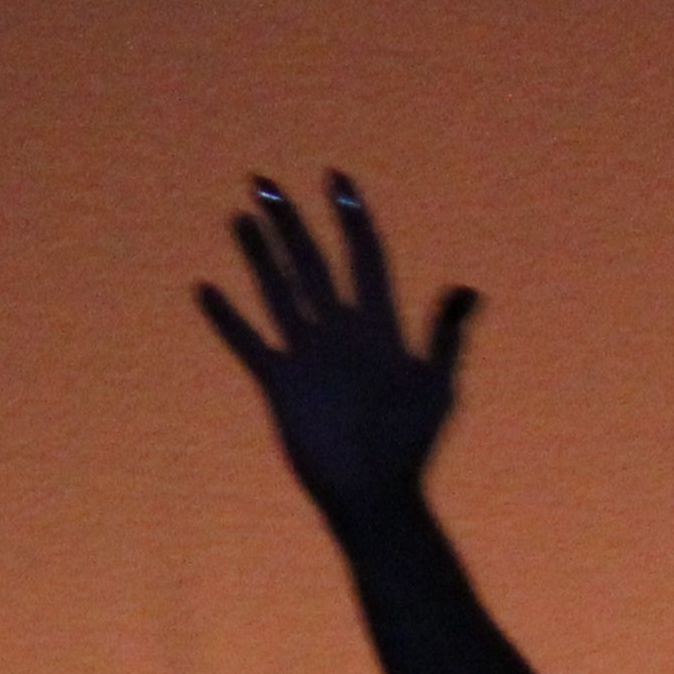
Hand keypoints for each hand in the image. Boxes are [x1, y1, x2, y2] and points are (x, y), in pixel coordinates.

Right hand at [198, 170, 476, 529]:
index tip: (337, 179)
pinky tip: (207, 290)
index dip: (351, 218)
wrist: (374, 494)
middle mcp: (340, 334)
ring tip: (242, 217)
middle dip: (289, 222)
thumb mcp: (435, 386)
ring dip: (259, 256)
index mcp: (377, 328)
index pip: (364, 258)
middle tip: (265, 181)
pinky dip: (228, 320)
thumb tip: (466, 289)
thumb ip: (445, 336)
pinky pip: (249, 344)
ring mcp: (308, 357)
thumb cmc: (410, 445)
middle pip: (312, 265)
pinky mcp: (280, 385)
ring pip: (278, 293)